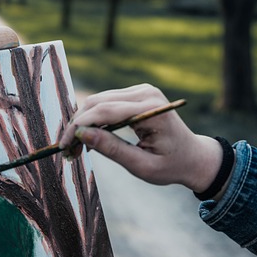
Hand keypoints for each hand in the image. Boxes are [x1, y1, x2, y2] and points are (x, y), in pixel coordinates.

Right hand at [60, 84, 227, 195]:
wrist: (193, 156)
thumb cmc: (172, 165)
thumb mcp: (142, 166)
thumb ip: (112, 150)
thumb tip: (81, 135)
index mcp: (151, 109)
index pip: (105, 111)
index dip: (79, 127)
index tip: (63, 146)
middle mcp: (145, 93)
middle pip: (98, 102)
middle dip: (77, 125)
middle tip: (66, 151)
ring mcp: (141, 90)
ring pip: (99, 101)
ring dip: (83, 122)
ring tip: (75, 148)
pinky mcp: (136, 94)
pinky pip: (106, 102)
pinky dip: (93, 119)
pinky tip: (88, 139)